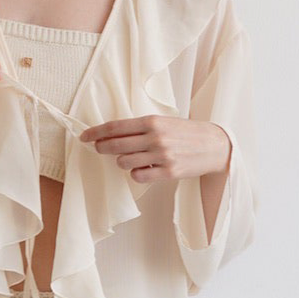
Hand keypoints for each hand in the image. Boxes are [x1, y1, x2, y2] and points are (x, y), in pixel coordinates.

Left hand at [78, 114, 230, 185]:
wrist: (214, 146)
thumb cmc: (186, 133)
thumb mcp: (165, 122)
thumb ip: (142, 127)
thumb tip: (112, 134)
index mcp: (152, 121)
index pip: (116, 126)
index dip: (96, 132)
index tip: (84, 137)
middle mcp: (155, 137)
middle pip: (115, 145)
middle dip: (101, 147)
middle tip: (97, 148)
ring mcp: (161, 155)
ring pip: (124, 162)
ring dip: (122, 161)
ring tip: (131, 158)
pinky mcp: (167, 172)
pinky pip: (138, 176)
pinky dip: (136, 174)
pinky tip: (142, 169)